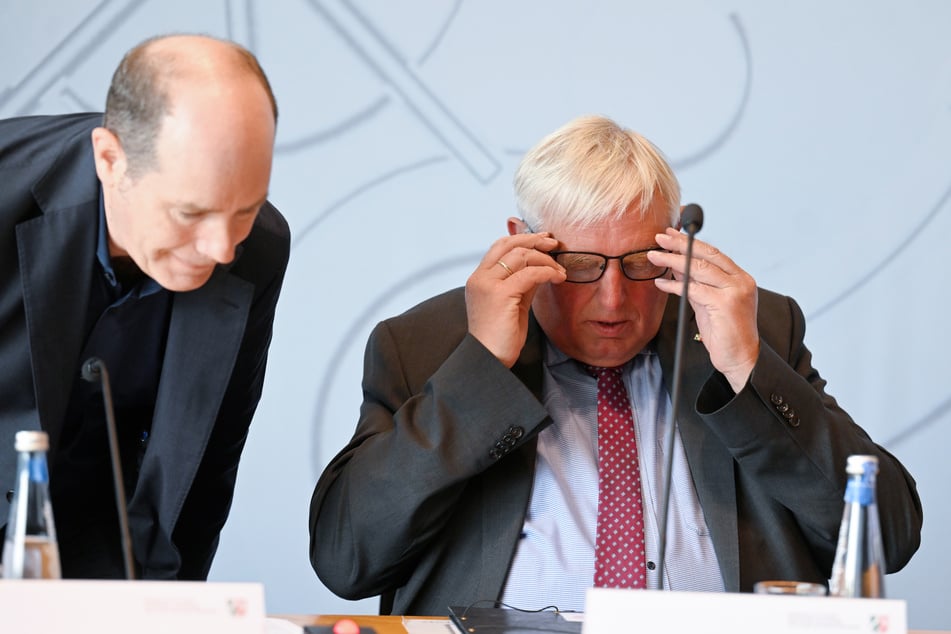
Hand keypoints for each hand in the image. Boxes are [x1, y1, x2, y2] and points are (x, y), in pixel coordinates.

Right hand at [465, 230, 565, 366]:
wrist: (490, 359)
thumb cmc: (501, 337)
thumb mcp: (513, 303)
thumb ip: (522, 283)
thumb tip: (541, 267)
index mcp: (479, 279)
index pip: (500, 246)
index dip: (522, 238)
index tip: (543, 239)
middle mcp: (480, 278)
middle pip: (509, 244)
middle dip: (535, 240)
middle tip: (554, 244)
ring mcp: (488, 284)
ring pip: (521, 256)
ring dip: (545, 259)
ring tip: (560, 270)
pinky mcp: (500, 294)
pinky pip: (530, 274)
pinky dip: (547, 272)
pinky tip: (558, 278)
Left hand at [649, 228, 758, 391]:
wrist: (741, 359)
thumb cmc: (725, 333)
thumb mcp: (708, 303)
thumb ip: (695, 284)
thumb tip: (676, 267)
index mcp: (739, 278)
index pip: (713, 253)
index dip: (691, 242)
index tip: (672, 234)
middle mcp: (740, 281)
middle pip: (707, 254)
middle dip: (680, 244)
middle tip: (660, 236)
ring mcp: (735, 291)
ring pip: (699, 268)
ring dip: (673, 260)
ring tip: (654, 255)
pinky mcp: (726, 304)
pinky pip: (694, 289)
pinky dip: (674, 285)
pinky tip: (660, 283)